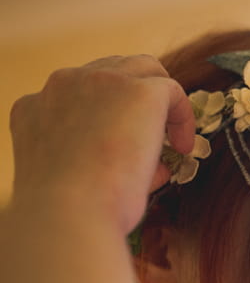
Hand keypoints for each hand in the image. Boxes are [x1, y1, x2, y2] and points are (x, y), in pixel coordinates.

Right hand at [9, 54, 194, 233]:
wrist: (68, 212)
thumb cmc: (70, 212)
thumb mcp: (74, 179)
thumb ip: (104, 162)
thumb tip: (156, 167)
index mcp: (34, 108)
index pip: (77, 97)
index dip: (106, 119)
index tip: (122, 146)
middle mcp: (61, 86)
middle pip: (109, 74)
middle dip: (132, 100)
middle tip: (153, 134)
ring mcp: (99, 82)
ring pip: (143, 70)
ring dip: (159, 100)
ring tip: (172, 135)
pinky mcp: (138, 91)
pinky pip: (171, 91)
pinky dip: (182, 117)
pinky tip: (183, 147)